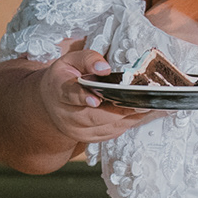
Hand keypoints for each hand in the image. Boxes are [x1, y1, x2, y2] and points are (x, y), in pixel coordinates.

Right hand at [38, 39, 162, 142]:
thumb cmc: (65, 78)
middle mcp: (65, 114)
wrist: (50, 101)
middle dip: (119, 110)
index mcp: (60, 90)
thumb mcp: (71, 60)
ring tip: (146, 108)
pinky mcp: (86, 138)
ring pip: (105, 127)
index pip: (71, 95)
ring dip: (127, 118)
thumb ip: (88, 59)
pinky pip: (109, 134)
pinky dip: (125, 125)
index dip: (84, 97)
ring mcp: (75, 129)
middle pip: (93, 117)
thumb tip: (104, 68)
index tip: (96, 99)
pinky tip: (137, 114)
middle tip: (142, 102)